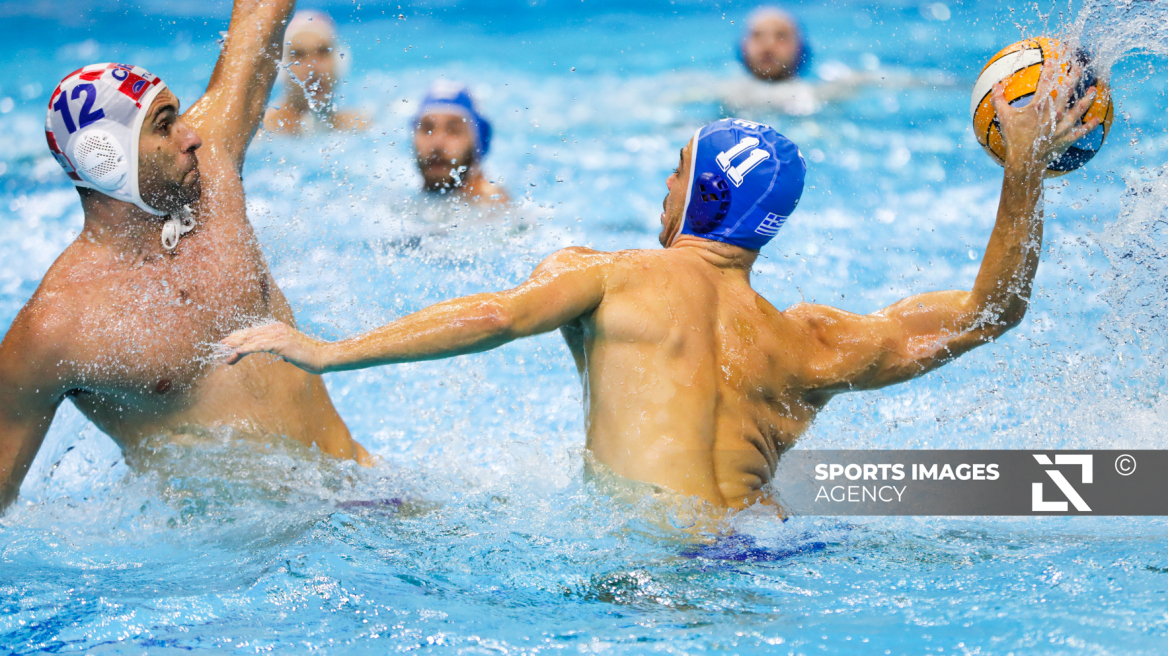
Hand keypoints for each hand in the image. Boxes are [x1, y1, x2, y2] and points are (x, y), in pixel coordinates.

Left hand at [221, 322, 329, 373]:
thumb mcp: (293, 351)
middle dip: (234, 340)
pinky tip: (236, 353)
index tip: (228, 342)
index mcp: (278, 328)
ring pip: (251, 340)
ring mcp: (278, 335)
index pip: (254, 331)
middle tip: (220, 346)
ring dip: (236, 348)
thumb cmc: (309, 356)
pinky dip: (246, 349)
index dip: (240, 336)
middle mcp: (276, 329)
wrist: (322, 357)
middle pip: (249, 333)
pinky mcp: (279, 343)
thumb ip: (285, 351)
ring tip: (225, 355)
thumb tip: (282, 356)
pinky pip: (258, 346)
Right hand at [991, 49, 1102, 170]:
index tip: (1054, 58)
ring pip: (1080, 107)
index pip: (1047, 81)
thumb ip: (999, 99)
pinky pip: (1083, 130)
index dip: (1051, 67)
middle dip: (1075, 76)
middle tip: (1080, 66)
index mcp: (1040, 105)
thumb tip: (995, 85)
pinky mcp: (1068, 137)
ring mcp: (1064, 124)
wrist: (1025, 160)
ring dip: (1088, 97)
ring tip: (1094, 89)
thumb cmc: (1014, 138)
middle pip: (1068, 90)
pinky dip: (1090, 125)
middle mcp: (1055, 112)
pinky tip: (1097, 118)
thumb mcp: (1004, 117)